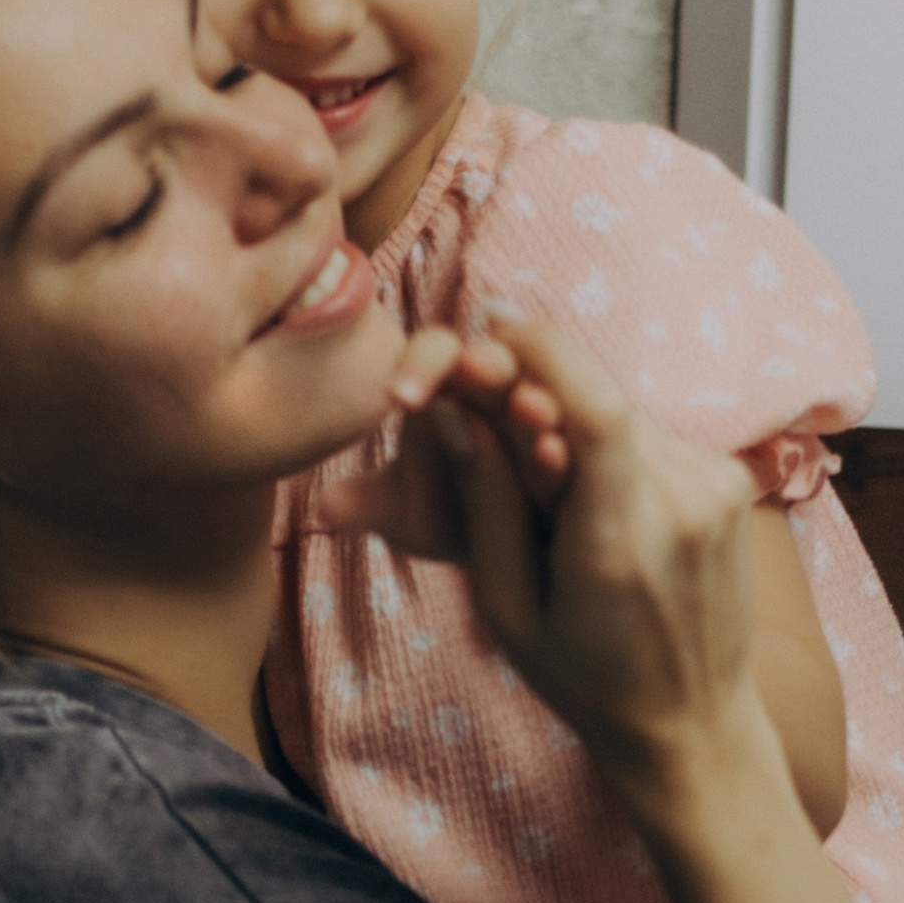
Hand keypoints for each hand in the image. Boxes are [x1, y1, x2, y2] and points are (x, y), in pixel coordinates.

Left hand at [296, 326, 552, 562]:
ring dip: (536, 401)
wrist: (506, 551)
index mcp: (452, 385)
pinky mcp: (581, 454)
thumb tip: (322, 509)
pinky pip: (574, 446)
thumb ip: (368, 503)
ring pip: (542, 397)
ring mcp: (547, 418)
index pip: (437, 351)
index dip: (420, 365)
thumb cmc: (448, 515)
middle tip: (475, 370)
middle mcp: (502, 390)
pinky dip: (563, 451)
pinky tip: (556, 457)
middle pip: (495, 361)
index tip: (399, 399)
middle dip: (488, 367)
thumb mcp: (407, 514)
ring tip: (529, 412)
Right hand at [422, 314, 764, 798]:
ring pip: (627, 412)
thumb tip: (456, 411)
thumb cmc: (586, 681)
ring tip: (552, 488)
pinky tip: (597, 504)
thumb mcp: (508, 607)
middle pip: (601, 398)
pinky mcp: (734, 482)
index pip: (594, 404)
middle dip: (542, 390)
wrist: (693, 724)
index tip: (490, 331)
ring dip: (577, 424)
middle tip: (496, 415)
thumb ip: (486, 505)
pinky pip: (655, 436)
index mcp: (621, 543)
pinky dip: (613, 448)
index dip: (541, 351)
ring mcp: (720, 488)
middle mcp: (684, 504)